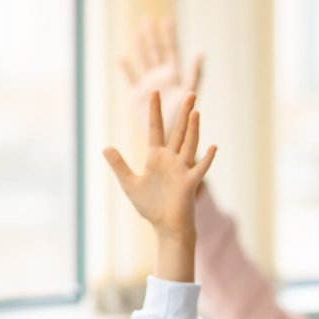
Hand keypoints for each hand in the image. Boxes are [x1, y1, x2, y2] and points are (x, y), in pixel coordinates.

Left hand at [103, 91, 216, 247]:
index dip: (155, 111)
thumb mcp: (129, 183)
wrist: (166, 226)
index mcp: (156, 157)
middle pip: (178, 131)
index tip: (154, 93)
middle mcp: (171, 159)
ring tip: (196, 112)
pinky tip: (212, 147)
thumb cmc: (150, 206)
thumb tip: (106, 147)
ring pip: (189, 144)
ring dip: (193, 128)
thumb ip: (119, 164)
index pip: (156, 129)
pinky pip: (200, 168)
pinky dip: (206, 158)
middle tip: (190, 94)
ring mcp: (182, 170)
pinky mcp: (189, 183)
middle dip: (183, 112)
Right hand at [119, 16, 202, 136]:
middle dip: (152, 35)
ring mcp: (149, 85)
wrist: (170, 138)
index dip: (168, 35)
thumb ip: (195, 73)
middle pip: (156, 51)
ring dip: (140, 46)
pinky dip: (126, 68)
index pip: (171, 50)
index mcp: (174, 76)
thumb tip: (201, 53)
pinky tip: (122, 57)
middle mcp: (162, 78)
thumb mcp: (190, 92)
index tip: (166, 19)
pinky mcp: (138, 96)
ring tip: (137, 31)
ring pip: (144, 61)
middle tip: (147, 18)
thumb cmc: (184, 119)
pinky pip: (131, 78)